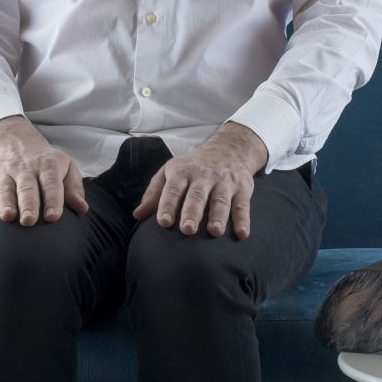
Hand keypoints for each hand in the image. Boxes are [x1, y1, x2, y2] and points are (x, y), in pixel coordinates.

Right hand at [0, 116, 88, 226]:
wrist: (15, 140)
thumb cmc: (46, 161)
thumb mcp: (65, 166)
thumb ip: (73, 188)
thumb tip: (82, 208)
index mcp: (47, 165)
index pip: (51, 182)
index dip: (52, 199)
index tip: (53, 217)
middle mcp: (25, 169)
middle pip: (27, 187)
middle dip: (28, 204)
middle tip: (29, 221)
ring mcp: (5, 174)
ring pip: (5, 189)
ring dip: (6, 203)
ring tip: (8, 217)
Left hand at [133, 123, 266, 238]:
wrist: (229, 148)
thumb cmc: (193, 166)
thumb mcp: (171, 171)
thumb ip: (154, 193)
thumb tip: (137, 215)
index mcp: (183, 172)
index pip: (173, 188)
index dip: (168, 204)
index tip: (163, 222)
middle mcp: (204, 176)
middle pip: (197, 195)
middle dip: (192, 212)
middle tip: (187, 229)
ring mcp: (224, 182)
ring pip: (221, 200)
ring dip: (218, 216)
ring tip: (214, 231)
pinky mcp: (242, 189)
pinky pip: (242, 205)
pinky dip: (244, 219)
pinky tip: (242, 233)